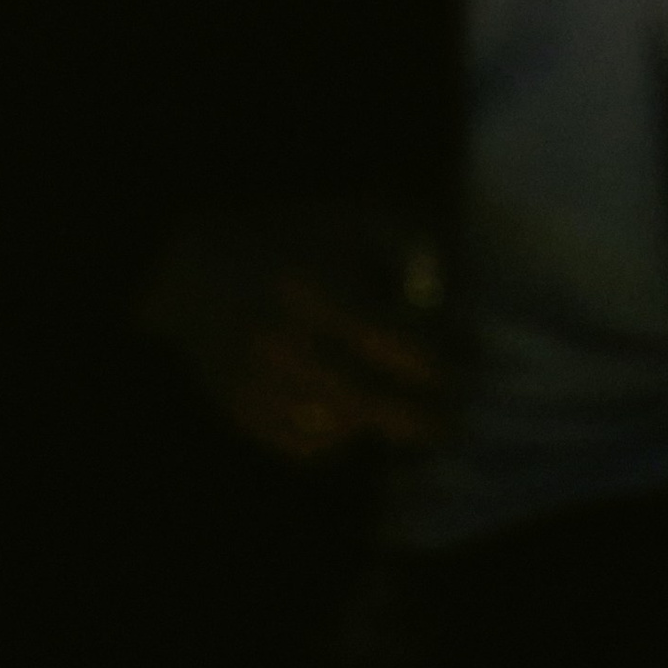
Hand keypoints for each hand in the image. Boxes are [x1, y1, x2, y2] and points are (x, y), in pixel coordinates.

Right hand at [138, 202, 447, 462]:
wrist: (200, 269)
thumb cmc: (298, 239)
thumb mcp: (360, 220)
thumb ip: (415, 250)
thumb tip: (455, 305)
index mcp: (316, 286)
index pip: (391, 341)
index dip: (437, 361)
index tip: (466, 364)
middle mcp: (282, 340)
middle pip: (366, 400)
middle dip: (418, 417)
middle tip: (450, 421)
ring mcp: (257, 383)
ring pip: (338, 430)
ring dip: (377, 426)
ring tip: (403, 412)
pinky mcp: (242, 413)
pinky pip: (305, 447)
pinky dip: (337, 439)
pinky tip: (352, 415)